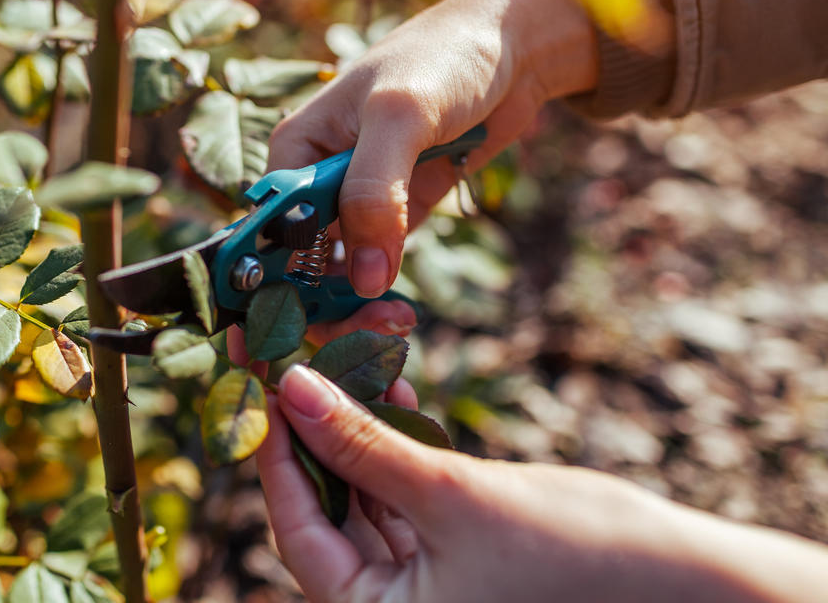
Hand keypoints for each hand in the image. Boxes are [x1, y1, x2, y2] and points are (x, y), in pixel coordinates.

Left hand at [257, 364, 827, 602]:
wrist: (675, 574)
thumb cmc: (570, 555)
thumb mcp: (450, 495)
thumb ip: (363, 445)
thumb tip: (290, 390)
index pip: (296, 531)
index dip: (277, 455)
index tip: (264, 386)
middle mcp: (388, 601)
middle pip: (324, 508)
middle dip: (314, 431)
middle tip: (296, 363)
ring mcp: (420, 574)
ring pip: (362, 492)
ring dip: (355, 426)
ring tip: (350, 360)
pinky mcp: (450, 544)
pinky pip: (401, 489)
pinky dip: (394, 440)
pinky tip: (391, 386)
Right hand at [267, 0, 598, 297]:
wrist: (511, 49)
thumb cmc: (443, 59)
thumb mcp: (401, 116)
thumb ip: (375, 192)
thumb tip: (363, 277)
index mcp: (296, 150)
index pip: (266, 229)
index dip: (270, 282)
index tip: (290, 325)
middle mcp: (317, 180)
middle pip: (296, 262)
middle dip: (320, 304)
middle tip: (364, 329)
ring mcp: (358, 202)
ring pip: (337, 274)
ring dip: (356, 308)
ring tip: (394, 322)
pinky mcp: (397, 215)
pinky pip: (377, 267)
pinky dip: (382, 296)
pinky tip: (399, 314)